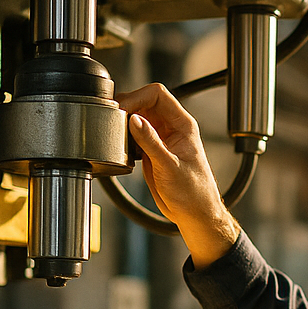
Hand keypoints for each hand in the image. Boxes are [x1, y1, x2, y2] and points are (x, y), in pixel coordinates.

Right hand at [114, 83, 240, 268]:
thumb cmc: (193, 192)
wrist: (194, 213)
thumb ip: (151, 142)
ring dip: (123, 124)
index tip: (122, 109)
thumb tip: (134, 119)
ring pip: (136, 118)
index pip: (157, 95)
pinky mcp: (151, 151)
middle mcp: (171, 128)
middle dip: (126, 108)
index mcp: (182, 125)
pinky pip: (133, 136)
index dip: (137, 97)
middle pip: (143, 103)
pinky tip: (123, 151)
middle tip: (112, 121)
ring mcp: (160, 139)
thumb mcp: (169, 166)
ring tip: (116, 136)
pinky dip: (124, 139)